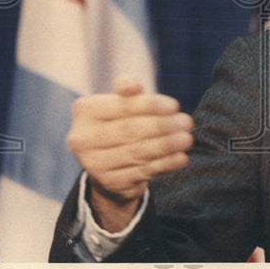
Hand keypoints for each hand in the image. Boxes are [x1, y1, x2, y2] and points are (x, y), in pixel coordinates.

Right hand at [66, 75, 193, 231]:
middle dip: (162, 126)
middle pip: (129, 130)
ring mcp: (93, 163)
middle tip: (187, 122)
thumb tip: (134, 85)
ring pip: (137, 152)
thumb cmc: (119, 123)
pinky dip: (165, 164)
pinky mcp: (109, 182)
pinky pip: (142, 171)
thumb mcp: (121, 103)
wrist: (110, 165)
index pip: (122, 106)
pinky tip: (181, 157)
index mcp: (84, 111)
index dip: (150, 105)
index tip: (174, 106)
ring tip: (187, 139)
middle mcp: (82, 138)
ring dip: (167, 145)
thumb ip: (128, 89)